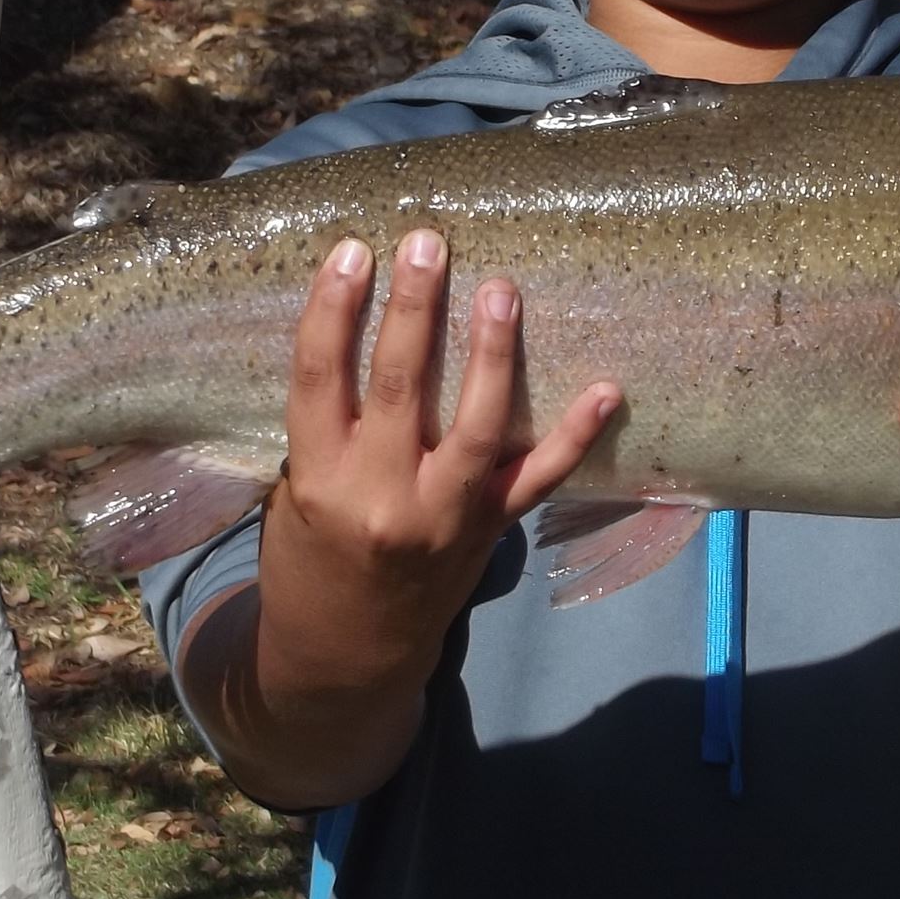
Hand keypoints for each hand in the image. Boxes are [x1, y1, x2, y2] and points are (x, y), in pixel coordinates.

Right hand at [257, 229, 619, 697]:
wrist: (343, 656)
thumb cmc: (308, 560)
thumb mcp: (292, 493)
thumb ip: (326, 427)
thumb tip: (362, 331)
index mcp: (317, 478)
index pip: (319, 377)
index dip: (333, 310)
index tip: (352, 251)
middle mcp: (380, 496)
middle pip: (399, 386)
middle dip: (412, 308)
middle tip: (428, 243)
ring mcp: (441, 516)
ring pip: (474, 426)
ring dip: (490, 354)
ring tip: (502, 289)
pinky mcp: (486, 531)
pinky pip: (537, 479)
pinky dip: (575, 435)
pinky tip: (606, 389)